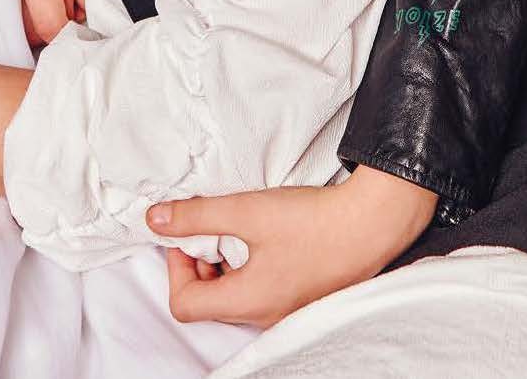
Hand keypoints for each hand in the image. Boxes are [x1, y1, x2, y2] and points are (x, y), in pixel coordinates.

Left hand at [146, 165, 437, 326]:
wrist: (371, 224)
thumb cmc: (311, 221)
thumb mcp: (245, 211)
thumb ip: (196, 216)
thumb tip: (155, 220)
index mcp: (247, 303)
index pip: (184, 306)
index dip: (175, 267)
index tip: (188, 235)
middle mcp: (264, 316)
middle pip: (209, 303)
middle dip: (199, 264)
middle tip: (210, 227)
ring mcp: (285, 311)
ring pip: (235, 297)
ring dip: (225, 265)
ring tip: (239, 228)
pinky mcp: (302, 298)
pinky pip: (260, 292)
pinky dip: (250, 267)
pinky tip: (265, 236)